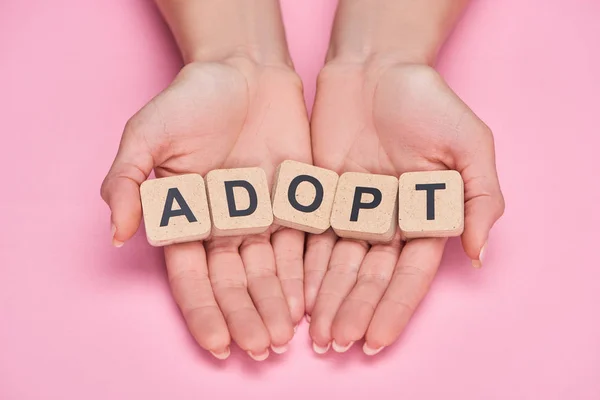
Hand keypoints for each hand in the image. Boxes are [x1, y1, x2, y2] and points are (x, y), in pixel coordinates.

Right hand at [101, 56, 310, 359]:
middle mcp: (225, 225)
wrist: (244, 70)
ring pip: (270, 271)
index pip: (194, 277)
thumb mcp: (146, 135)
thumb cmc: (191, 99)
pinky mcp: (296, 201)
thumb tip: (119, 233)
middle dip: (247, 317)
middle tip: (261, 350)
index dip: (205, 311)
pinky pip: (302, 244)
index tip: (220, 344)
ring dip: (277, 306)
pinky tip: (311, 301)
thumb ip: (128, 181)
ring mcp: (263, 216)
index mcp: (188, 218)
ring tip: (286, 337)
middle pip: (236, 282)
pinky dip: (305, 273)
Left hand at [305, 60, 504, 354]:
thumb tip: (477, 253)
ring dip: (326, 300)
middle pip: (367, 277)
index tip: (375, 342)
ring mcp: (350, 211)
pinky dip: (302, 266)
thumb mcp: (470, 143)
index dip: (392, 309)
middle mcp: (385, 221)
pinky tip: (294, 294)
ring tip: (313, 333)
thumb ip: (480, 198)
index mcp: (422, 217)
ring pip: (336, 264)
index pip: (407, 274)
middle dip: (352, 312)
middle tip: (333, 345)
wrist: (376, 68)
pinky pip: (309, 237)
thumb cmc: (427, 101)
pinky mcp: (319, 195)